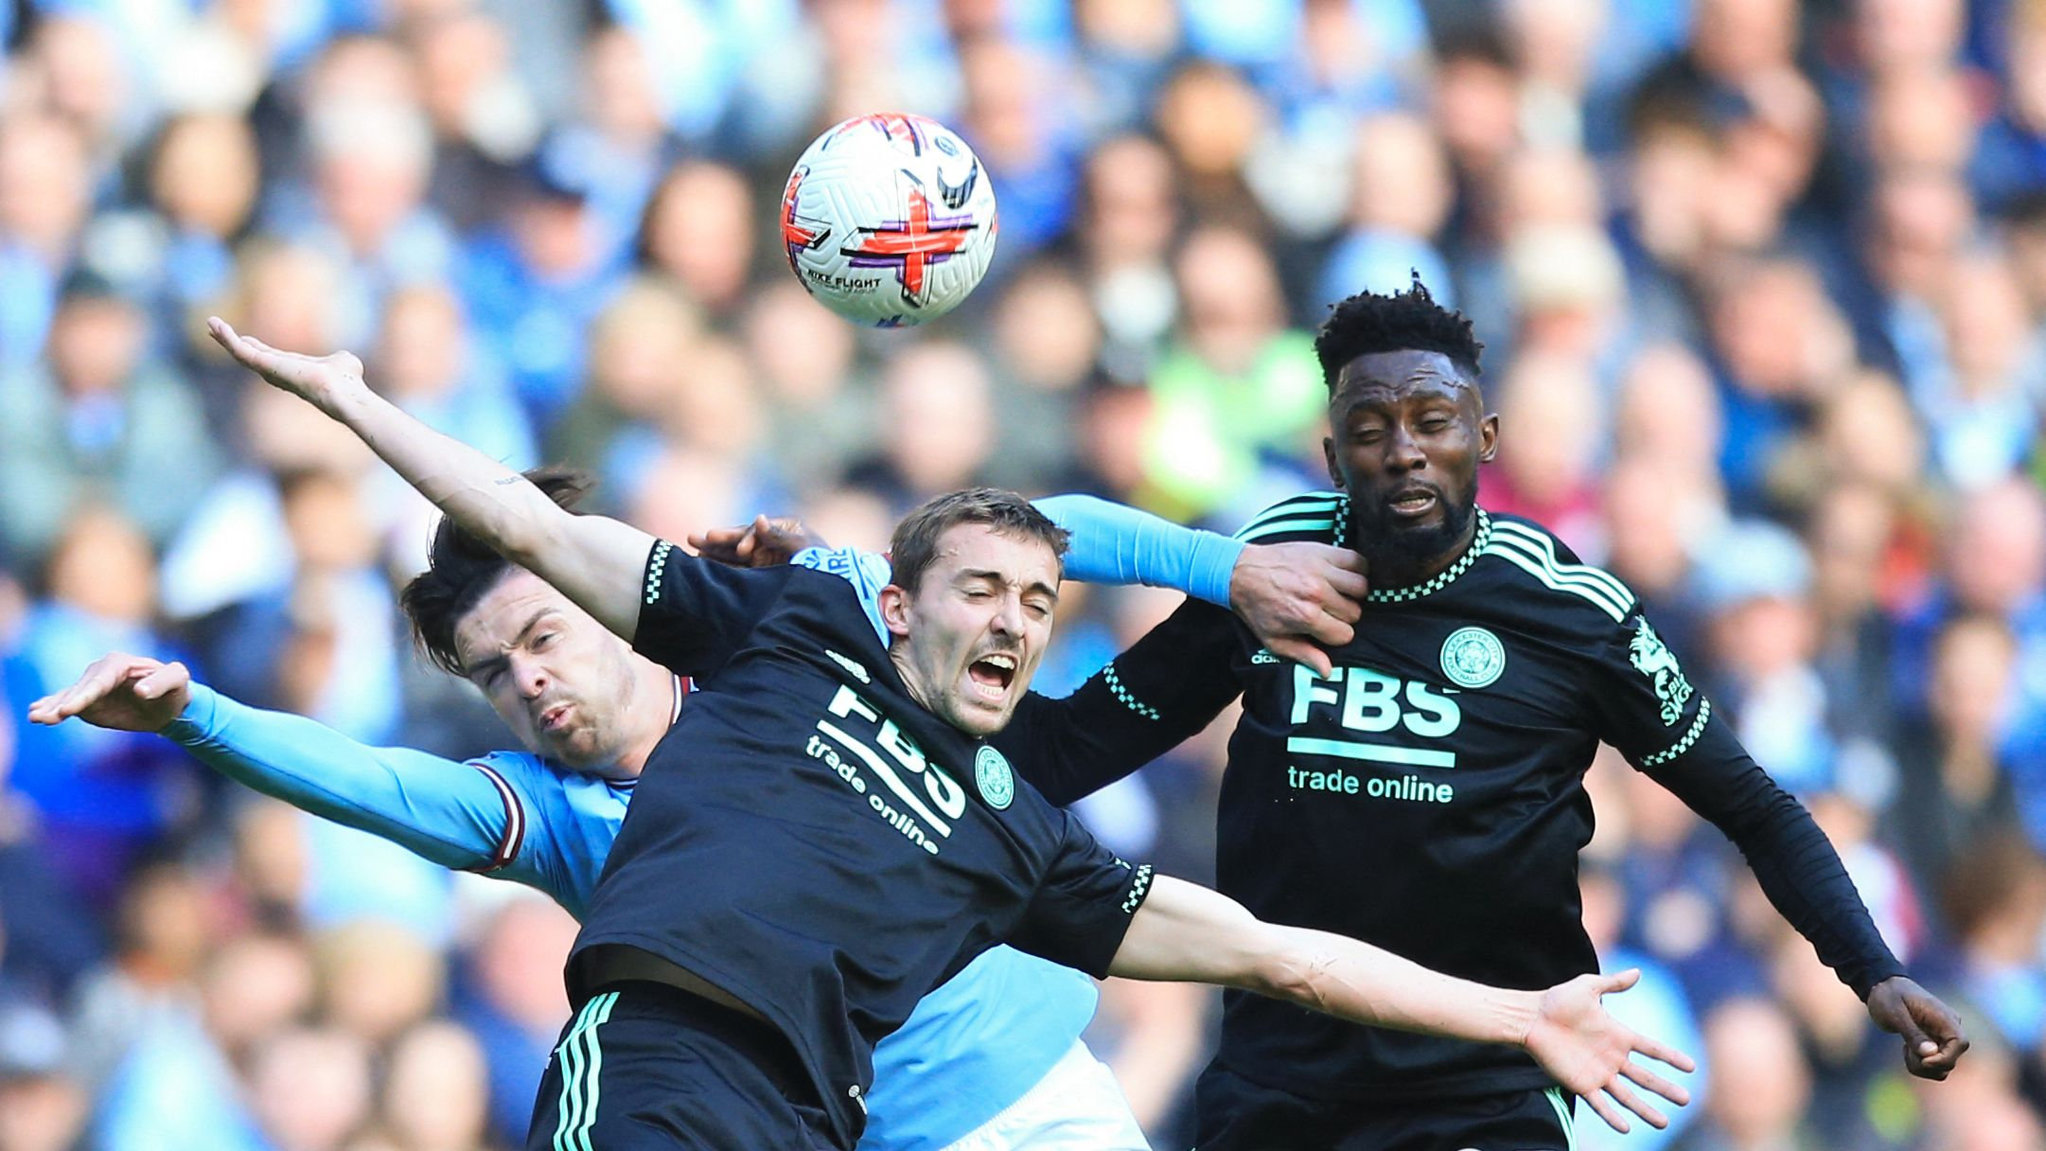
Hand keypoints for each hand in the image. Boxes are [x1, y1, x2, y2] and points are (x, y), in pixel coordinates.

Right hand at [26, 653, 192, 732]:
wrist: (170, 705)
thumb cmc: (175, 689)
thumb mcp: (178, 680)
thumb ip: (163, 682)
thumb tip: (140, 690)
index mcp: (120, 663)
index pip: (99, 681)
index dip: (83, 696)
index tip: (68, 710)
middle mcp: (101, 671)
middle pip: (79, 689)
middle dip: (63, 703)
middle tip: (46, 718)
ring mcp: (92, 686)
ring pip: (69, 696)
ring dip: (51, 707)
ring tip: (35, 717)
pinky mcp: (88, 701)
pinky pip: (67, 703)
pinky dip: (52, 707)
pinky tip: (36, 713)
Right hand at [207, 316, 369, 414]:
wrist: (343, 391)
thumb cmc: (348, 381)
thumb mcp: (342, 362)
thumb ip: (338, 360)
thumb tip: (344, 359)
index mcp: (293, 371)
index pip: (269, 358)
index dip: (256, 348)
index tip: (245, 339)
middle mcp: (279, 373)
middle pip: (249, 356)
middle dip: (233, 343)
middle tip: (215, 329)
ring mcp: (270, 371)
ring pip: (241, 354)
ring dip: (224, 338)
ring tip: (210, 322)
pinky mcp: (264, 366)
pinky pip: (240, 351)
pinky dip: (227, 338)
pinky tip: (216, 325)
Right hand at [687, 515, 826, 567]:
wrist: (832, 588)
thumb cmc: (820, 564)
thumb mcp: (802, 548)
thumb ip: (779, 536)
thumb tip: (757, 518)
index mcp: (780, 529)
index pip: (755, 532)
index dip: (744, 538)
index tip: (743, 551)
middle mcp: (768, 542)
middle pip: (737, 540)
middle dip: (717, 540)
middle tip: (693, 538)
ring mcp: (762, 559)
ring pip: (732, 555)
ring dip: (713, 552)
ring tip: (693, 550)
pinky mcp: (758, 575)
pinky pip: (736, 571)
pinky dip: (720, 569)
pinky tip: (702, 567)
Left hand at [1228, 542, 1367, 675]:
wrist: (1240, 572)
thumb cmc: (1256, 608)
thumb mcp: (1273, 639)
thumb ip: (1303, 654)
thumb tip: (1327, 671)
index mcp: (1306, 616)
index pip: (1345, 634)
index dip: (1337, 635)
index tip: (1326, 629)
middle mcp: (1317, 592)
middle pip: (1355, 612)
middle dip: (1344, 616)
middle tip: (1329, 611)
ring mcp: (1321, 569)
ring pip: (1361, 587)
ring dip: (1353, 593)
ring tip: (1339, 594)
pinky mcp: (1323, 551)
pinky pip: (1358, 561)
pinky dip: (1357, 569)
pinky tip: (1345, 576)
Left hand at [1523, 969, 1695, 1133]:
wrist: (1530, 1016)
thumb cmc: (1557, 1000)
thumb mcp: (1588, 987)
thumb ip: (1613, 983)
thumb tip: (1638, 971)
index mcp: (1618, 1036)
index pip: (1651, 1049)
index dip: (1670, 1058)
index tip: (1692, 1067)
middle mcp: (1612, 1058)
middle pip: (1644, 1077)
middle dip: (1665, 1089)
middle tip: (1686, 1100)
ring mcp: (1597, 1073)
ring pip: (1627, 1095)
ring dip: (1645, 1109)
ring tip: (1663, 1122)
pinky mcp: (1580, 1084)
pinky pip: (1599, 1103)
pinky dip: (1612, 1116)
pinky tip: (1626, 1128)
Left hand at [1866, 975, 1967, 1079]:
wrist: (1883, 988)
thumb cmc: (1888, 997)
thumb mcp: (1894, 1014)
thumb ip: (1912, 1033)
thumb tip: (1930, 1053)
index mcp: (1944, 1017)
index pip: (1960, 1043)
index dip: (1944, 1058)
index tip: (1922, 1060)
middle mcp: (1949, 1028)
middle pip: (1950, 1061)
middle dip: (1926, 1063)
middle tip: (1905, 1048)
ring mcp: (1943, 1037)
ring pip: (1942, 1067)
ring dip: (1922, 1066)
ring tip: (1906, 1048)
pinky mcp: (1935, 1044)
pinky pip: (1934, 1065)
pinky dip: (1920, 1063)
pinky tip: (1907, 1049)